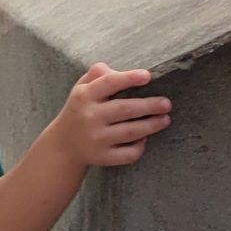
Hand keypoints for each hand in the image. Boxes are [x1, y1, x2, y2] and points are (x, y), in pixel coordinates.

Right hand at [49, 63, 172, 168]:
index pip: (109, 83)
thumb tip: (122, 72)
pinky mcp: (103, 158)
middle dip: (149, 106)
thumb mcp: (81, 88)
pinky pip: (128, 154)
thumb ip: (98, 74)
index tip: (148, 76)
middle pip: (125, 109)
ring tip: (165, 119)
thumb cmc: (79, 110)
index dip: (129, 78)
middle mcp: (90, 117)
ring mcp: (96, 139)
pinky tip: (145, 138)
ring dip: (152, 125)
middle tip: (166, 103)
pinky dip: (140, 146)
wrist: (64, 144)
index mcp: (84, 96)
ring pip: (131, 132)